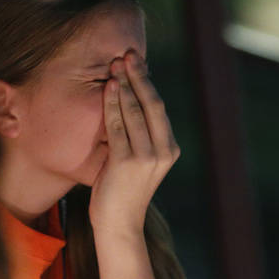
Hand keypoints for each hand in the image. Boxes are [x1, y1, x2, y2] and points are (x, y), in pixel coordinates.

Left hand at [89, 50, 178, 233]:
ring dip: (125, 85)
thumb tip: (129, 102)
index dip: (147, 83)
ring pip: (135, 112)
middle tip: (128, 54)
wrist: (119, 225)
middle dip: (139, 77)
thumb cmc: (123, 191)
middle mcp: (163, 151)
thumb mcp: (138, 161)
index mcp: (169, 149)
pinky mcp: (127, 163)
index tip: (136, 63)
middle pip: (152, 104)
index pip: (158, 108)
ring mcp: (147, 157)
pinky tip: (108, 87)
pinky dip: (112, 104)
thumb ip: (139, 136)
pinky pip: (118, 126)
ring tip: (116, 64)